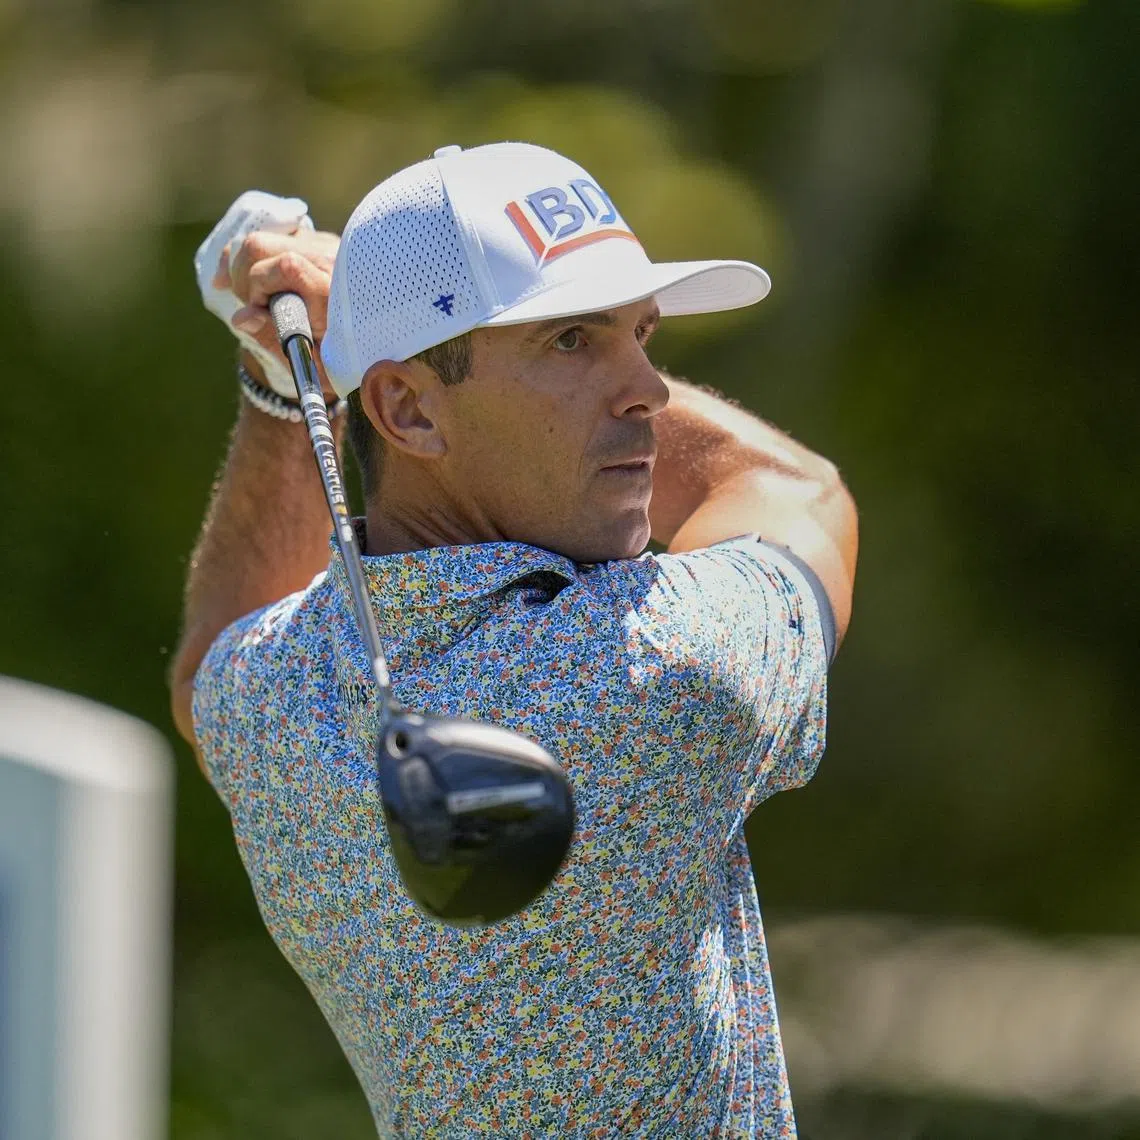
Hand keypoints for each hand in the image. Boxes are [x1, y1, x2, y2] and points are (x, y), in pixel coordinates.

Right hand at [220, 226, 341, 401]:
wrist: (380, 348)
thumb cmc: (346, 361)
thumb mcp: (313, 363)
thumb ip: (274, 338)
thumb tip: (242, 317)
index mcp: (334, 292)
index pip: (287, 266)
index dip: (257, 288)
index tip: (257, 314)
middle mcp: (331, 260)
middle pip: (262, 245)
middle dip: (243, 276)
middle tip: (251, 306)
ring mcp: (324, 246)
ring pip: (264, 239)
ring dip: (247, 267)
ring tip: (255, 298)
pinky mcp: (317, 242)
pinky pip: (274, 238)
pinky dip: (254, 258)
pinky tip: (245, 279)